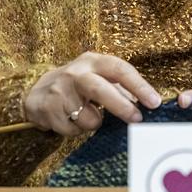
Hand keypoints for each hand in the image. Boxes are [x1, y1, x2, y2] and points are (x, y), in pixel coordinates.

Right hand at [23, 52, 161, 135]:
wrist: (37, 92)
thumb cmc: (77, 87)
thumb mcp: (97, 78)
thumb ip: (121, 89)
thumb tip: (147, 105)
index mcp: (92, 61)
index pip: (119, 69)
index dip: (139, 86)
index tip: (155, 102)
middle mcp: (75, 72)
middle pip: (100, 89)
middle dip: (121, 106)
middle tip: (137, 120)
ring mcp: (59, 91)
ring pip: (89, 117)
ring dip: (94, 123)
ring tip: (86, 115)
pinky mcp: (49, 109)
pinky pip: (74, 130)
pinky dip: (77, 130)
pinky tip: (70, 119)